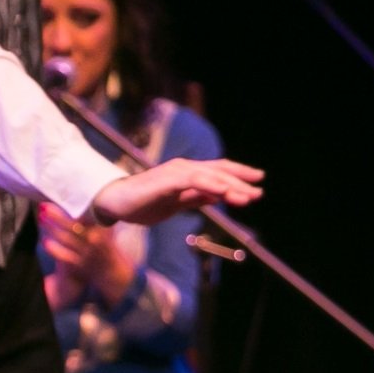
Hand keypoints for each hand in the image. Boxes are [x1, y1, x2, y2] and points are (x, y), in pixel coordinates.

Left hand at [40, 202, 133, 303]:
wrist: (114, 273)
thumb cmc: (108, 248)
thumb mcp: (107, 231)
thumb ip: (96, 219)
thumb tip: (85, 201)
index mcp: (101, 231)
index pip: (85, 216)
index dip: (72, 207)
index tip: (61, 198)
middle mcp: (94, 241)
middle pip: (72, 226)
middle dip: (57, 215)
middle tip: (44, 206)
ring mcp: (86, 254)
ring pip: (66, 239)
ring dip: (52, 228)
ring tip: (41, 217)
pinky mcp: (79, 265)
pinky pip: (64, 256)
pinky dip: (54, 249)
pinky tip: (45, 241)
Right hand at [92, 157, 263, 227]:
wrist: (114, 202)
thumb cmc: (142, 203)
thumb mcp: (176, 204)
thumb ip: (196, 199)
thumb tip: (217, 198)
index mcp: (187, 174)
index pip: (218, 171)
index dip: (238, 175)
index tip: (257, 183)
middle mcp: (184, 168)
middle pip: (219, 171)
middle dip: (241, 181)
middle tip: (259, 191)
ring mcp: (176, 172)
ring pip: (211, 175)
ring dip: (231, 186)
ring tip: (249, 196)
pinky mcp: (168, 180)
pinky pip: (195, 181)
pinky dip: (212, 186)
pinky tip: (224, 194)